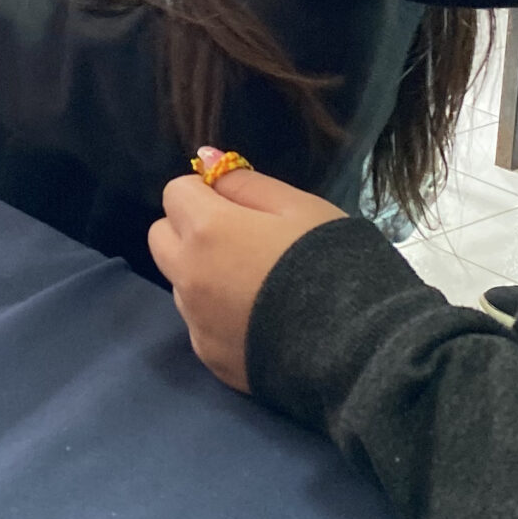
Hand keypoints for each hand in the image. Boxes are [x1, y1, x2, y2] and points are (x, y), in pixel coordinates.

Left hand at [149, 156, 345, 392]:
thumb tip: (208, 161)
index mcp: (206, 231)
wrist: (356, 346)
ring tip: (255, 283)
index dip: (204, 192)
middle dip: (188, 229)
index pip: (175, 192)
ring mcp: (196, 322)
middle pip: (161, 238)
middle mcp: (188, 276)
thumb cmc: (332, 262)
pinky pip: (200, 323)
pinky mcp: (209, 357)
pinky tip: (259, 318)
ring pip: (180, 283)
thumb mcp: (300, 207)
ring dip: (202, 274)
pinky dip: (218, 314)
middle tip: (236, 236)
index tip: (235, 203)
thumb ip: (246, 184)